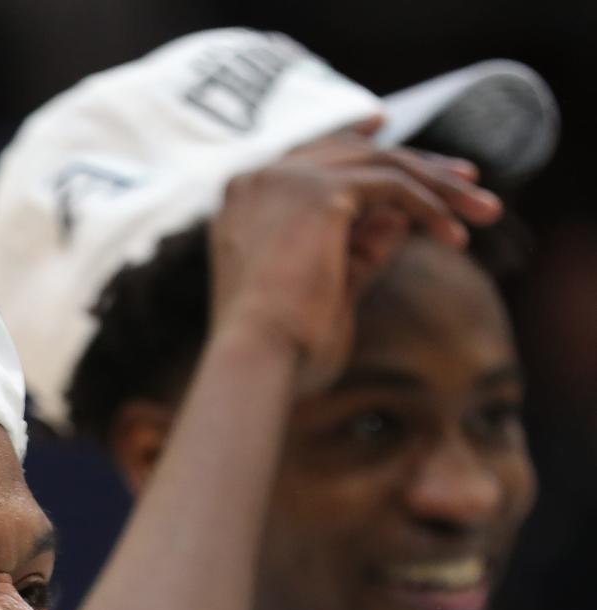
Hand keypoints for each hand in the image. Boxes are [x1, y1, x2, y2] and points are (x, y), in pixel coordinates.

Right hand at [208, 127, 502, 394]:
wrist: (255, 361)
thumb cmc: (277, 349)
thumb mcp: (323, 291)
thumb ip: (356, 252)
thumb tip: (398, 221)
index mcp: (242, 204)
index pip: (306, 156)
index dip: (351, 140)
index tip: (385, 131)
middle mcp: (258, 182)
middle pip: (350, 151)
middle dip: (413, 164)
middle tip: (465, 178)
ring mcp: (287, 181)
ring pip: (380, 163)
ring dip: (439, 187)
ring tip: (483, 212)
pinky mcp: (321, 192)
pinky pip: (395, 185)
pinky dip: (432, 207)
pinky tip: (456, 238)